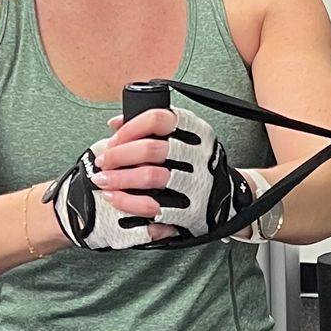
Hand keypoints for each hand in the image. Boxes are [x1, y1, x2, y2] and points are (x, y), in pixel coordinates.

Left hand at [47, 105, 258, 250]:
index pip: (159, 119)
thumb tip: (114, 123)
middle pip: (151, 149)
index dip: (130, 127)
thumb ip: (152, 128)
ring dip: (119, 179)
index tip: (114, 138)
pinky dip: (127, 203)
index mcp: (197, 132)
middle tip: (102, 162)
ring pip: (150, 177)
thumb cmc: (195, 166)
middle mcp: (200, 156)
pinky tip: (114, 199)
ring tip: (102, 181)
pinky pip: (153, 206)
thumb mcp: (185, 139)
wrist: (228, 202)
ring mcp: (197, 184)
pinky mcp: (191, 211)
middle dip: (118, 156)